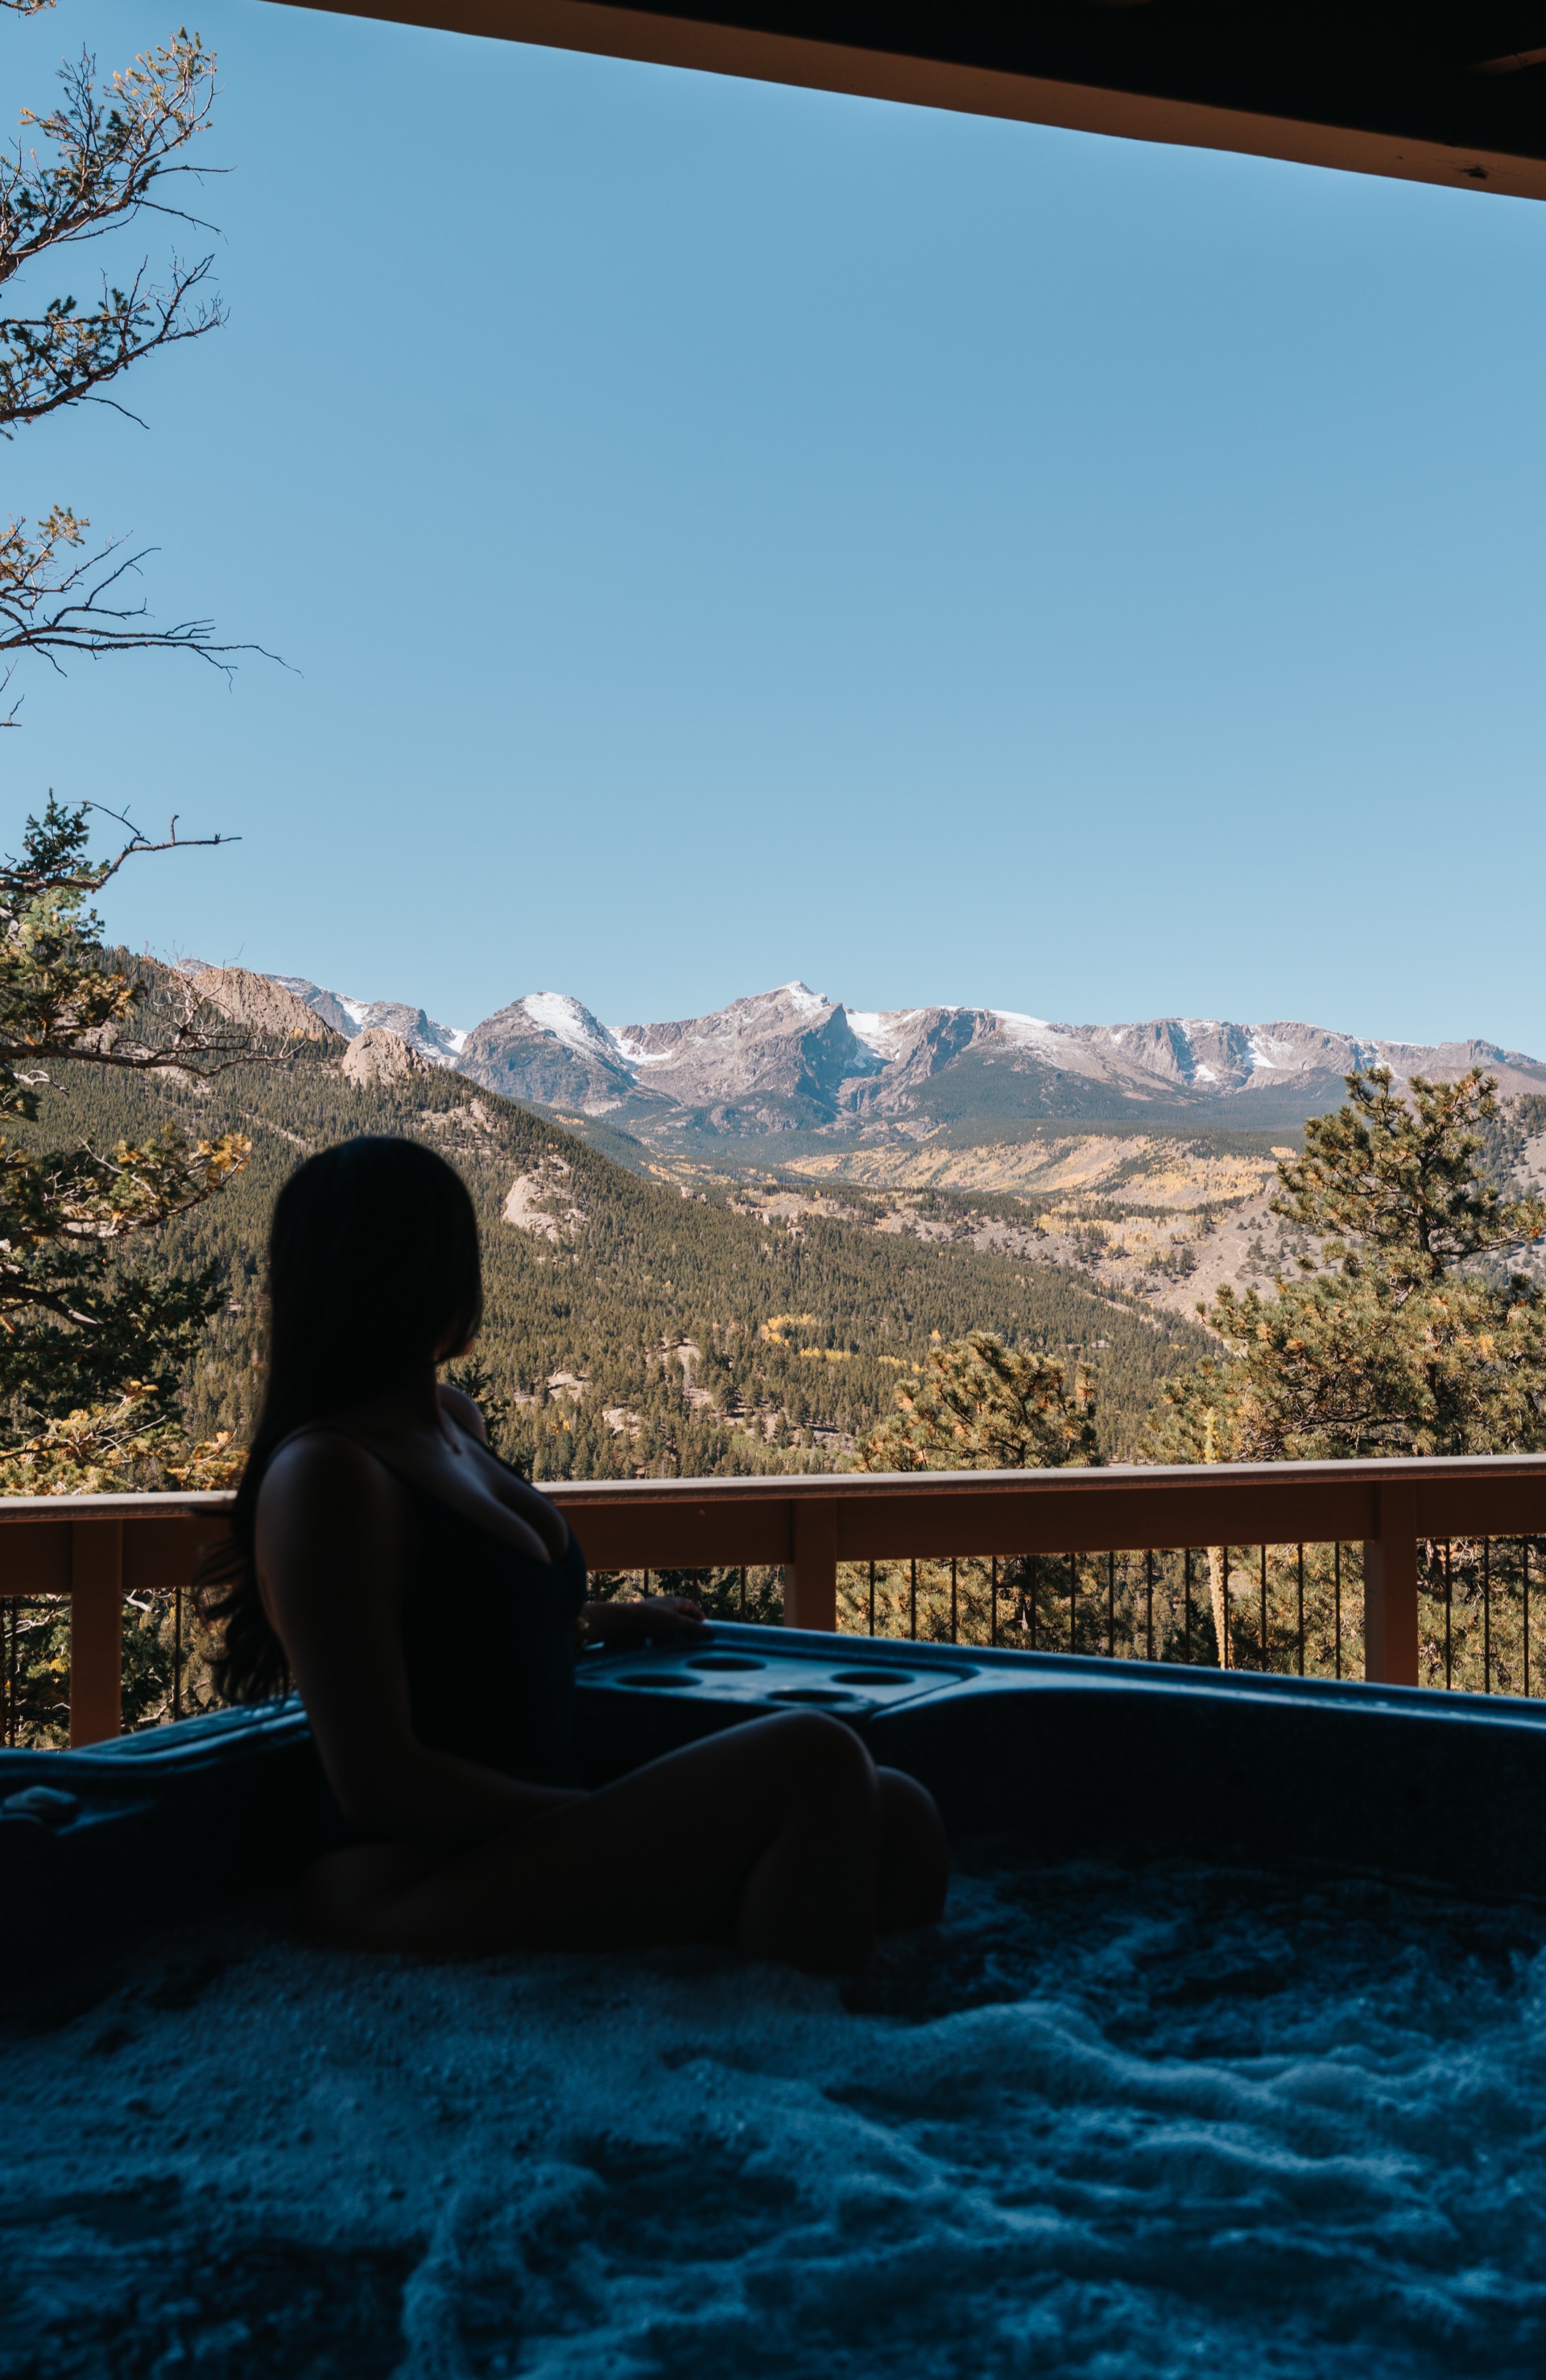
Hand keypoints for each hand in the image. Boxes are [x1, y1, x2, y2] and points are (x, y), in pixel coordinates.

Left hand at [583, 1594, 705, 1647]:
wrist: (621, 1622)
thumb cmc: (651, 1620)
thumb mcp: (676, 1623)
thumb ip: (693, 1627)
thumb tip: (710, 1630)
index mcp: (671, 1601)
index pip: (689, 1605)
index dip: (698, 1615)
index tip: (705, 1627)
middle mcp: (661, 1605)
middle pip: (678, 1613)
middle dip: (687, 1623)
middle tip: (694, 1637)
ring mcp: (650, 1613)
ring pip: (666, 1622)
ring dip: (674, 1631)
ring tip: (680, 1643)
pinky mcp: (640, 1624)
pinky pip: (656, 1629)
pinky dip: (663, 1636)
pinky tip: (662, 1645)